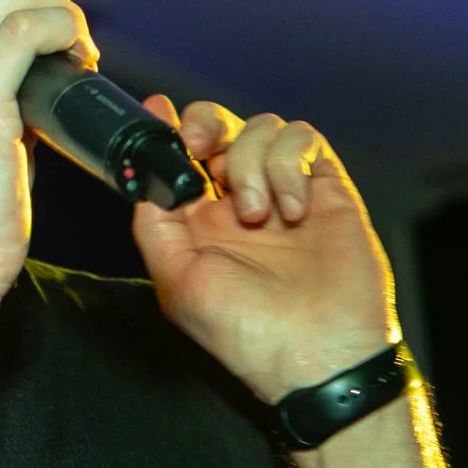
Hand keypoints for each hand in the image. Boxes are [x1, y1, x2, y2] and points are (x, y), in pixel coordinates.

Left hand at [132, 98, 397, 403]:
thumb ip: (154, 226)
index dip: (167, 129)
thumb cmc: (246, 333)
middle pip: (220, 128)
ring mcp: (285, 191)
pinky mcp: (327, 189)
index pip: (181, 157)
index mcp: (201, 223)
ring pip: (262, 128)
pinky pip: (305, 140)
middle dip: (205, 125)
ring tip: (259, 215)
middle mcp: (241, 201)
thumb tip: (140, 177)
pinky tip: (294, 213)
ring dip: (251, 162)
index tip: (156, 111)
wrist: (317, 355)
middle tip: (200, 147)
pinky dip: (291, 165)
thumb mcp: (178, 283)